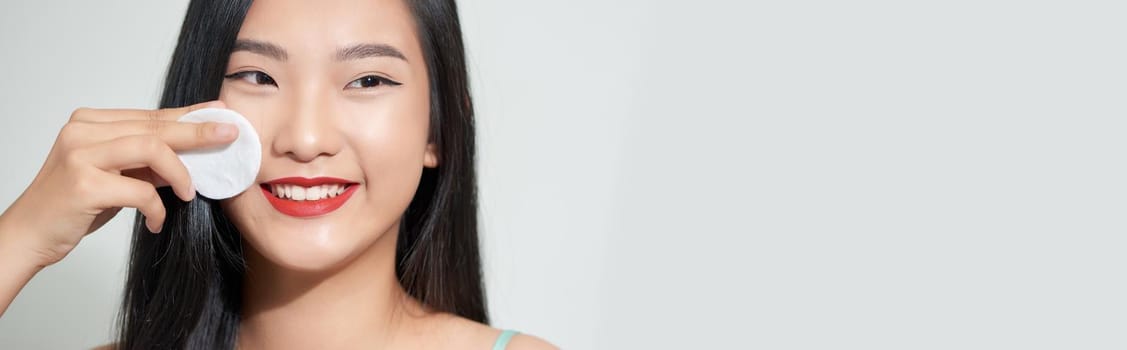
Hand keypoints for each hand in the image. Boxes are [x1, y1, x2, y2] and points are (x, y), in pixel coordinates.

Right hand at [0, 100, 238, 267]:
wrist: (29, 234)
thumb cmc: (73, 205)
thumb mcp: (114, 176)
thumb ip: (146, 162)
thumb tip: (193, 153)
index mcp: (89, 123)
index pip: (149, 116)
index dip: (188, 115)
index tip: (220, 113)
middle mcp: (82, 132)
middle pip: (154, 127)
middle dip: (197, 132)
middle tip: (229, 134)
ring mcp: (80, 156)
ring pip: (151, 149)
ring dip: (180, 172)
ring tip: (190, 193)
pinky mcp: (83, 184)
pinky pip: (140, 191)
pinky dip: (156, 208)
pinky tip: (156, 222)